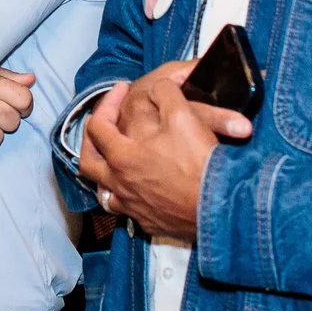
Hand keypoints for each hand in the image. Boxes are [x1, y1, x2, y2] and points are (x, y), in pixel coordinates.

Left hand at [78, 58, 250, 239]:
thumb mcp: (183, 115)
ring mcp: (132, 207)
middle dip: (92, 140)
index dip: (107, 102)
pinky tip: (138, 186)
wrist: (222, 207)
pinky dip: (126, 193)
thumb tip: (157, 88)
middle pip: (88, 162)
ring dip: (105, 171)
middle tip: (104, 125)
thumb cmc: (200, 162)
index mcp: (122, 157)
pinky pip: (125, 208)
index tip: (121, 89)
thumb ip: (164, 93)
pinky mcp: (149, 222)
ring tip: (117, 157)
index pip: (98, 126)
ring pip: (103, 189)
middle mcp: (120, 185)